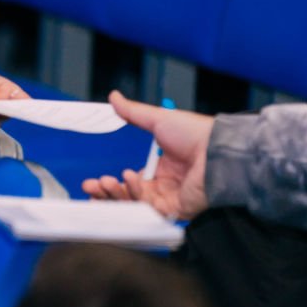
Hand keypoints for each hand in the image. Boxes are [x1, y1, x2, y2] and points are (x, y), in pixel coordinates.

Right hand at [90, 92, 212, 218]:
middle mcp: (165, 187)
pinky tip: (129, 179)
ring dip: (116, 194)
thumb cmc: (195, 133)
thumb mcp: (158, 119)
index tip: (96, 179)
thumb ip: (133, 112)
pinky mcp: (175, 209)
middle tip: (91, 186)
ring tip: (105, 182)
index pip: (132, 183)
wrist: (215, 148)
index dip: (113, 183)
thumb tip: (114, 97)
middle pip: (129, 197)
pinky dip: (135, 195)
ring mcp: (169, 199)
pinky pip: (148, 209)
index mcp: (162, 170)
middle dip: (107, 193)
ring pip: (135, 205)